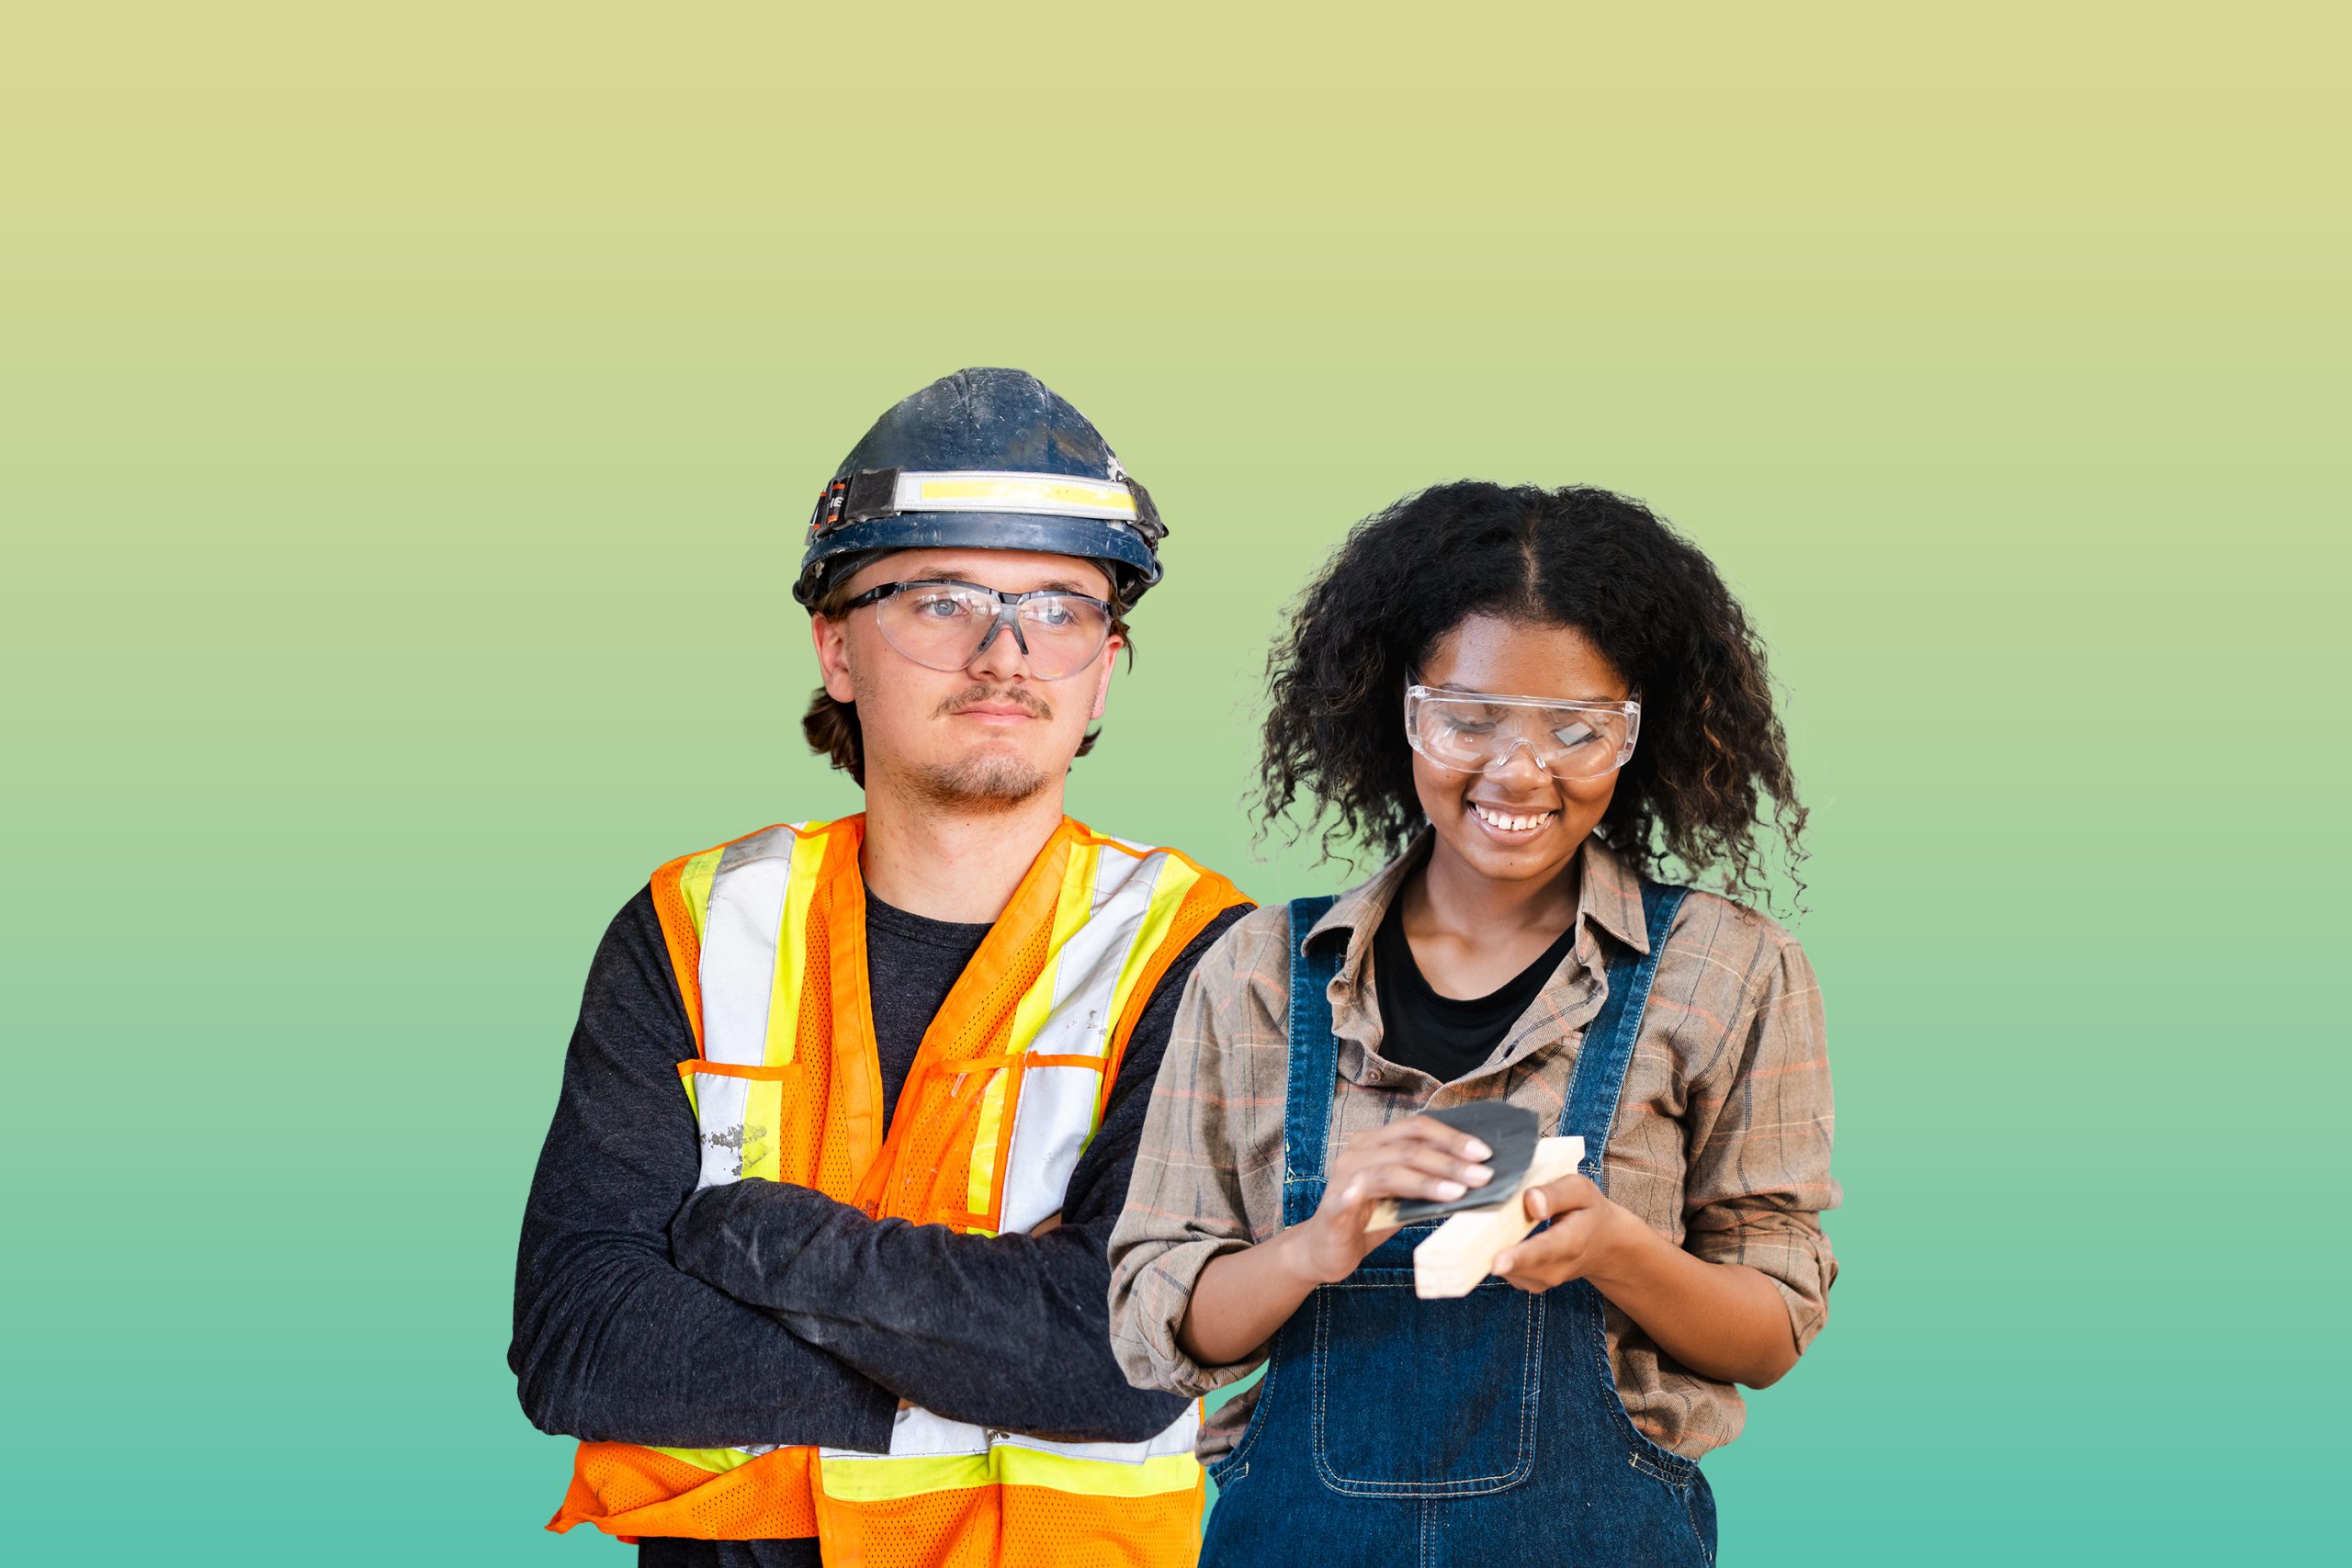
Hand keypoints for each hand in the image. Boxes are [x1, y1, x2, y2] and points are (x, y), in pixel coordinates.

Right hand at [1286, 1115, 1495, 1284]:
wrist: (1325, 1250)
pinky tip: (1389, 1203)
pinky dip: (1369, 1193)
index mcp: (1376, 1143)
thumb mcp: (1405, 1198)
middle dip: (1450, 1159)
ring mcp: (1344, 1177)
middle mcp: (1359, 1152)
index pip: (1417, 1128)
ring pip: (1391, 1169)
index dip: (1452, 1137)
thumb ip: (1429, 1184)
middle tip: (1483, 1174)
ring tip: (1459, 1192)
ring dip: (1429, 1180)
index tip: (1485, 1152)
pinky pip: (1354, 1195)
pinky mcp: (1334, 1205)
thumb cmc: (1369, 1220)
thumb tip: (1475, 1178)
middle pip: (1409, 1145)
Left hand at [1489, 1174, 1638, 1292]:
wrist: (1602, 1245)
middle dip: (1488, 1250)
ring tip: (1480, 1226)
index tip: (1496, 1262)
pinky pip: (1501, 1269)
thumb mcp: (1580, 1191)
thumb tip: (1531, 1202)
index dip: (1518, 1256)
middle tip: (1463, 1237)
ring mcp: (1538, 1281)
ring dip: (1487, 1250)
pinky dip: (1491, 1253)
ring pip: (1503, 1268)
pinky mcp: (1525, 1283)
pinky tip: (1489, 1235)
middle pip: (1515, 1264)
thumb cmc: (1588, 1211)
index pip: (1542, 1251)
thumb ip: (1555, 1193)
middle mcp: (1554, 1269)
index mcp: (1570, 1242)